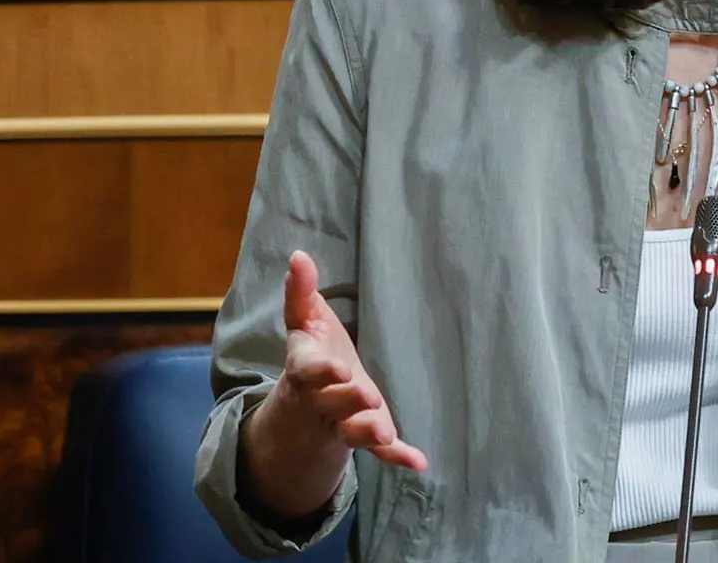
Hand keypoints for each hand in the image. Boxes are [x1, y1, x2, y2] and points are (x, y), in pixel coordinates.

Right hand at [269, 250, 427, 471]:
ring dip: (368, 431)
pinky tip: (418, 462)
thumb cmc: (312, 353)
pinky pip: (378, 451)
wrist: (307, 404)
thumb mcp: (304, 322)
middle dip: (348, 400)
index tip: (340, 369)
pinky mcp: (364, 435)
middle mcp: (321, 399)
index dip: (322, 372)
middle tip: (366, 396)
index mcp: (306, 370)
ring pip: (351, 431)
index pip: (309, 371)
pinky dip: (397, 456)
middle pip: (332, 402)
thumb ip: (300, 292)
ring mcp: (342, 420)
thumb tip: (299, 256)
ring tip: (387, 433)